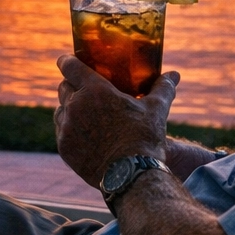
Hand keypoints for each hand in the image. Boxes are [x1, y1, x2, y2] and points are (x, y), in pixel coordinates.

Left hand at [54, 55, 178, 187]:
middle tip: (82, 89)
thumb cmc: (144, 137)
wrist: (131, 175)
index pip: (70, 66)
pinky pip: (61, 132)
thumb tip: (174, 75)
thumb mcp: (157, 109)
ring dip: (68, 108)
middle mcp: (75, 106)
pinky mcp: (64, 148)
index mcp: (94, 90)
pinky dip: (69, 130)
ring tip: (83, 114)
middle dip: (70, 85)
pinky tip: (83, 135)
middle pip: (63, 87)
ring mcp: (67, 128)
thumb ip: (163, 88)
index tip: (65, 60)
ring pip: (60, 110)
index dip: (66, 61)